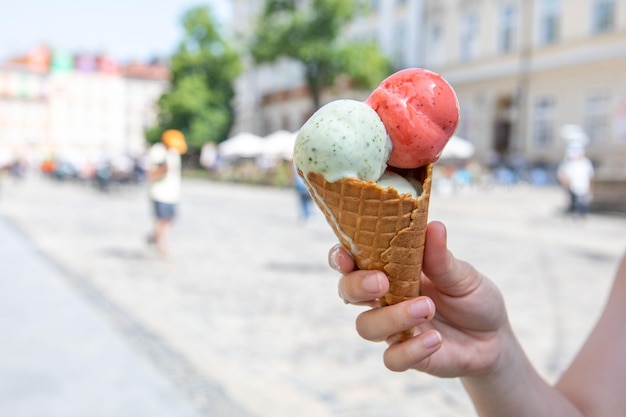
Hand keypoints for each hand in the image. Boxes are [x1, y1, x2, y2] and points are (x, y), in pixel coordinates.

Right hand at [330, 221, 509, 375]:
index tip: (345, 256)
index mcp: (391, 271)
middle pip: (348, 292)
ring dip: (392, 317)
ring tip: (427, 307)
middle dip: (357, 286)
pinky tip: (435, 339)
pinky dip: (411, 350)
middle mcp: (384, 299)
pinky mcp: (406, 355)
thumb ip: (441, 258)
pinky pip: (392, 358)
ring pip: (366, 326)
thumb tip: (433, 226)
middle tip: (383, 282)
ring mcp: (392, 329)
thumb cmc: (471, 298)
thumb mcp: (462, 275)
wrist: (494, 338)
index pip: (353, 262)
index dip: (340, 258)